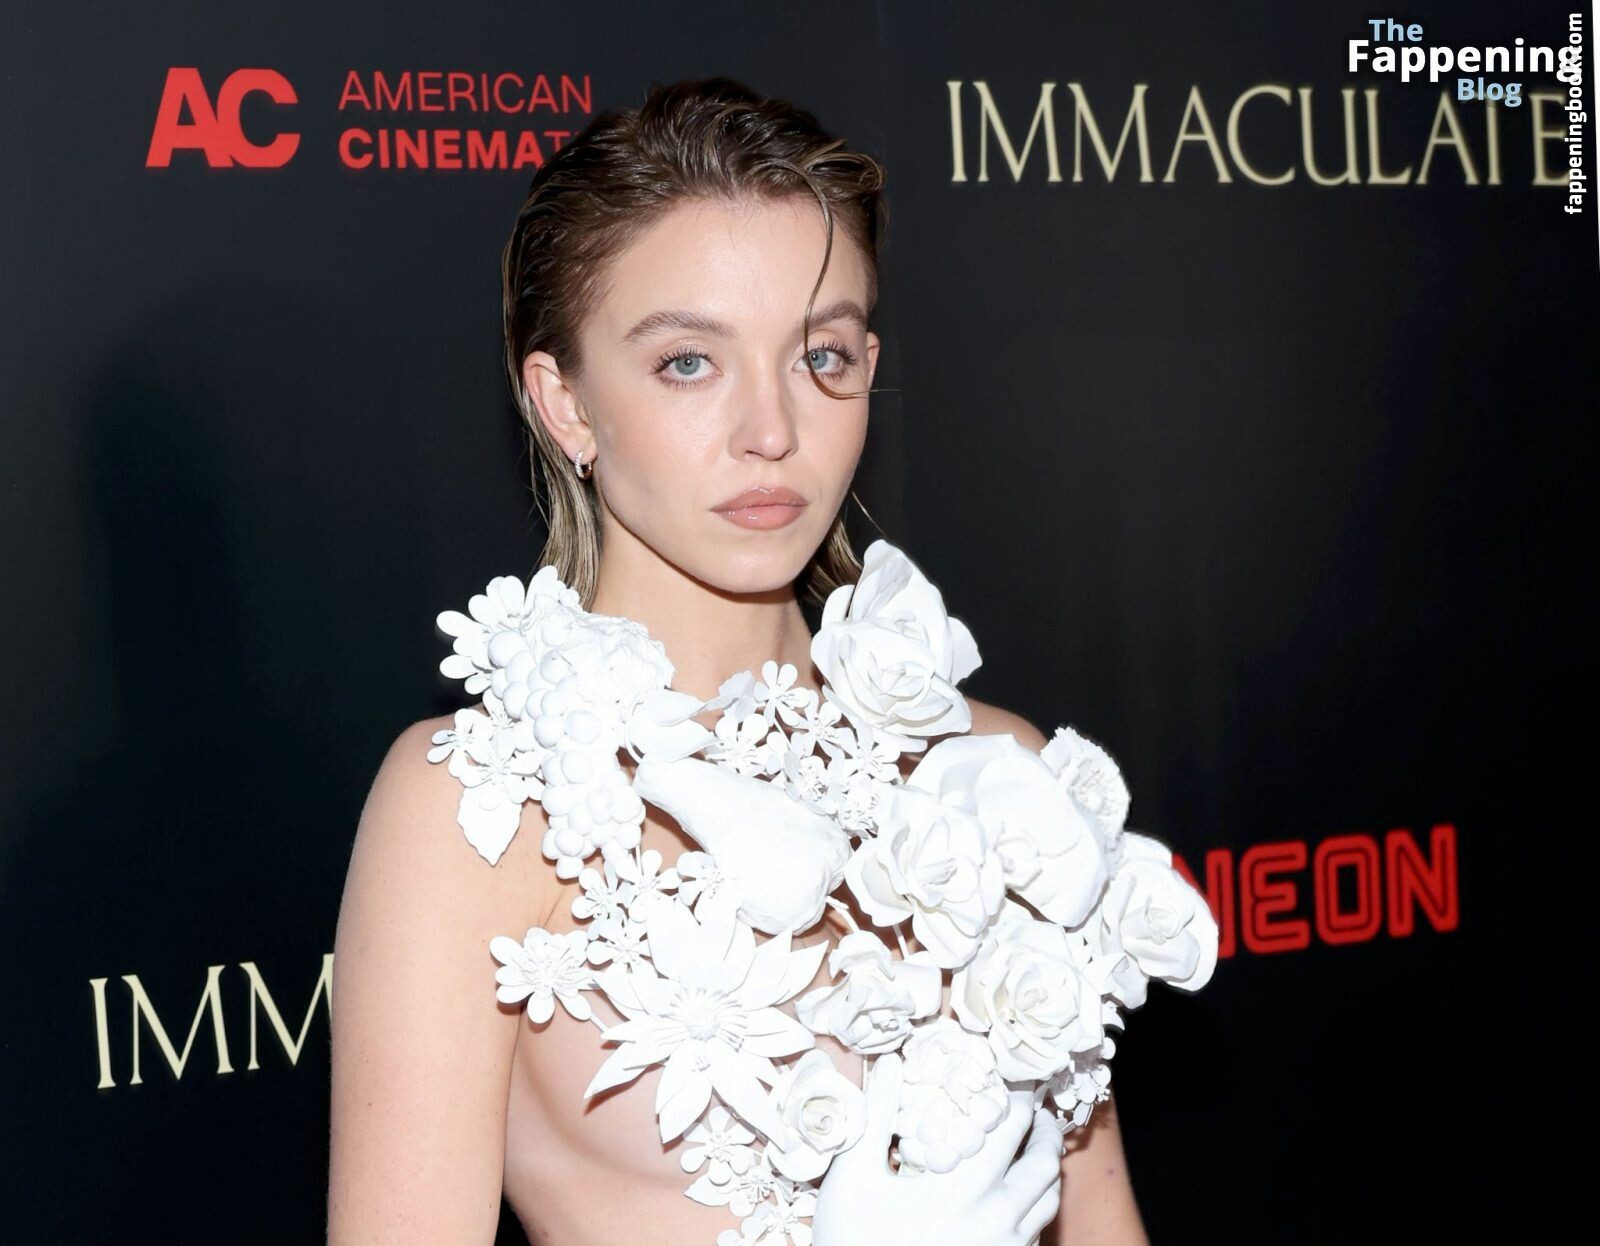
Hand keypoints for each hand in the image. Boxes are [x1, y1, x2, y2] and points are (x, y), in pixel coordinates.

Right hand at [811, 1051, 1063, 1245]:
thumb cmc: (853, 1240)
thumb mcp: (853, 1175)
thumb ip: (876, 1114)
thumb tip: (891, 1062)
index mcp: (965, 1189)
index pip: (1011, 1129)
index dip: (1020, 1097)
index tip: (1018, 1078)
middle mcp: (998, 1219)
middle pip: (1044, 1164)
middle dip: (1045, 1130)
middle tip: (1034, 1110)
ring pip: (1049, 1201)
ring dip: (1046, 1168)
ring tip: (1032, 1148)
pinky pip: (1039, 1231)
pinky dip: (1038, 1204)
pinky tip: (1016, 1195)